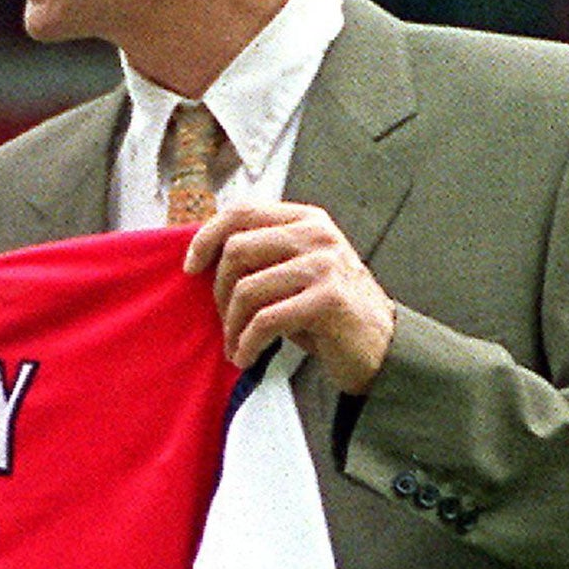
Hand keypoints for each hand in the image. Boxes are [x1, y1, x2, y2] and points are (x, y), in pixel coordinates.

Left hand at [183, 202, 394, 393]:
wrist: (379, 346)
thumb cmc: (324, 311)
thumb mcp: (295, 269)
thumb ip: (262, 254)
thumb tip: (201, 256)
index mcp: (306, 219)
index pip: (241, 212)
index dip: (206, 237)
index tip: (190, 268)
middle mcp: (317, 235)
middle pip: (236, 251)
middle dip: (219, 293)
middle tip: (224, 322)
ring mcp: (325, 265)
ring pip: (246, 289)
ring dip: (232, 326)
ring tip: (235, 345)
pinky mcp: (328, 300)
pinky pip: (264, 321)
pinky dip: (247, 344)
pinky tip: (245, 357)